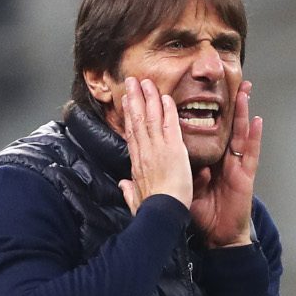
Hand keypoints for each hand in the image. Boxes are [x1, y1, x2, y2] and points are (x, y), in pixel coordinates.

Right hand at [118, 77, 192, 212]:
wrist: (161, 214)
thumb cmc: (150, 211)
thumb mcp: (135, 200)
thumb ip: (129, 191)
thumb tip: (123, 185)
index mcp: (137, 163)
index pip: (132, 133)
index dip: (129, 115)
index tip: (127, 101)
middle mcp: (144, 152)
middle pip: (137, 120)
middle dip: (134, 98)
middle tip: (132, 81)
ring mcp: (157, 149)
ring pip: (150, 117)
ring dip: (148, 97)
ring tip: (145, 81)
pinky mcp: (172, 150)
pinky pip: (169, 125)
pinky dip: (167, 110)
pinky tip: (165, 97)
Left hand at [189, 80, 261, 247]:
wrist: (218, 236)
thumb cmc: (202, 214)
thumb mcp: (183, 189)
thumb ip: (173, 174)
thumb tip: (160, 163)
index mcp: (207, 161)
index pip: (204, 132)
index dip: (204, 114)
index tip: (203, 94)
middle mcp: (223, 159)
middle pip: (225, 126)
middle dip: (228, 104)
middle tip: (230, 81)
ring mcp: (236, 165)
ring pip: (240, 133)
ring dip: (243, 112)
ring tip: (244, 91)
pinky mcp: (246, 175)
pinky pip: (251, 153)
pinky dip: (254, 137)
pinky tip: (257, 120)